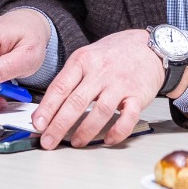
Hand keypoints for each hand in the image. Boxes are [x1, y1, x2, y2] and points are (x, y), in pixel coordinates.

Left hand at [32, 28, 160, 149]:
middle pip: (76, 102)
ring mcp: (120, 84)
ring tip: (76, 142)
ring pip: (100, 111)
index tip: (37, 124)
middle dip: (59, 125)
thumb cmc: (115, 54)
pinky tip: (107, 139)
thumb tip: (48, 107)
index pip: (60, 87)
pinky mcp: (138, 95)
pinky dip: (117, 131)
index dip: (46, 108)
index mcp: (83, 60)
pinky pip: (128, 118)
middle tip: (49, 141)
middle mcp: (101, 72)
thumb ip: (70, 78)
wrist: (150, 46)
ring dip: (85, 131)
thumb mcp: (88, 56)